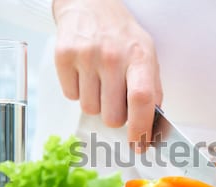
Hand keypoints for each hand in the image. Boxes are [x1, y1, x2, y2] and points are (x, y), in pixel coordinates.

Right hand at [52, 0, 161, 144]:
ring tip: (100, 81)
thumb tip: (151, 125)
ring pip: (90, 110)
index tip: (139, 144)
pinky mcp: (63, 56)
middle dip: (116, 117)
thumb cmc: (123, 36)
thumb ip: (152, 90)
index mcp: (140, 57)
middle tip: (116, 100)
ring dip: (96, 104)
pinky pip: (71, 96)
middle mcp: (112, 56)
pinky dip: (79, 92)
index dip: (140, 128)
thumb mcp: (147, 56)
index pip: (141, 100)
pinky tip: (85, 74)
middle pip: (113, 115)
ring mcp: (86, 55)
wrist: (91, 5)